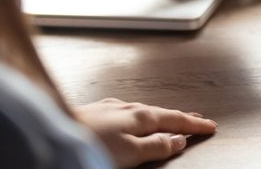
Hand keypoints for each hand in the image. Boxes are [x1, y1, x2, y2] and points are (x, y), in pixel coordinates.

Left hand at [74, 98, 215, 167]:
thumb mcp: (130, 152)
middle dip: (181, 117)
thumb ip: (156, 146)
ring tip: (169, 119)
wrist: (49, 129)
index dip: (194, 125)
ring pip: (144, 111)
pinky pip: (127, 112)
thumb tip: (179, 139)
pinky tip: (132, 117)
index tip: (211, 126)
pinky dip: (140, 116)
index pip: (176, 120)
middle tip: (197, 119)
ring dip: (161, 115)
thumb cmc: (90, 143)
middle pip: (162, 112)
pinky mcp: (95, 112)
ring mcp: (110, 108)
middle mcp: (128, 107)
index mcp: (141, 117)